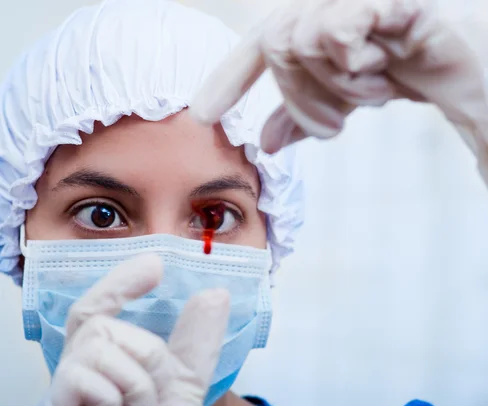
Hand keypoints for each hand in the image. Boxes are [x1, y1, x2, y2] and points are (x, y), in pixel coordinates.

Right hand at [30, 254, 229, 405]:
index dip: (120, 281)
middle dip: (145, 354)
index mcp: (104, 359)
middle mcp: (76, 369)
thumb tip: (216, 294)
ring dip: (136, 384)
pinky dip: (116, 402)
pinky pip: (92, 378)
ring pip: (101, 345)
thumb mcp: (185, 384)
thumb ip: (196, 340)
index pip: (97, 306)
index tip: (155, 264)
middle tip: (152, 399)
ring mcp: (62, 390)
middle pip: (101, 321)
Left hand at [190, 0, 487, 185]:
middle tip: (338, 123)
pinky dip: (357, 65)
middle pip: (276, 46)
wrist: (452, 64)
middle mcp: (319, 4)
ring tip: (373, 88)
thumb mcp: (337, 102)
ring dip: (340, 86)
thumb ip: (300, 117)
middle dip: (305, 97)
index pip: (253, 49)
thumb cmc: (390, 72)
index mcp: (305, 25)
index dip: (224, 80)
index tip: (201, 116)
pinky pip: (338, 31)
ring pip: (303, 41)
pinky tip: (385, 66)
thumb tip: (266, 144)